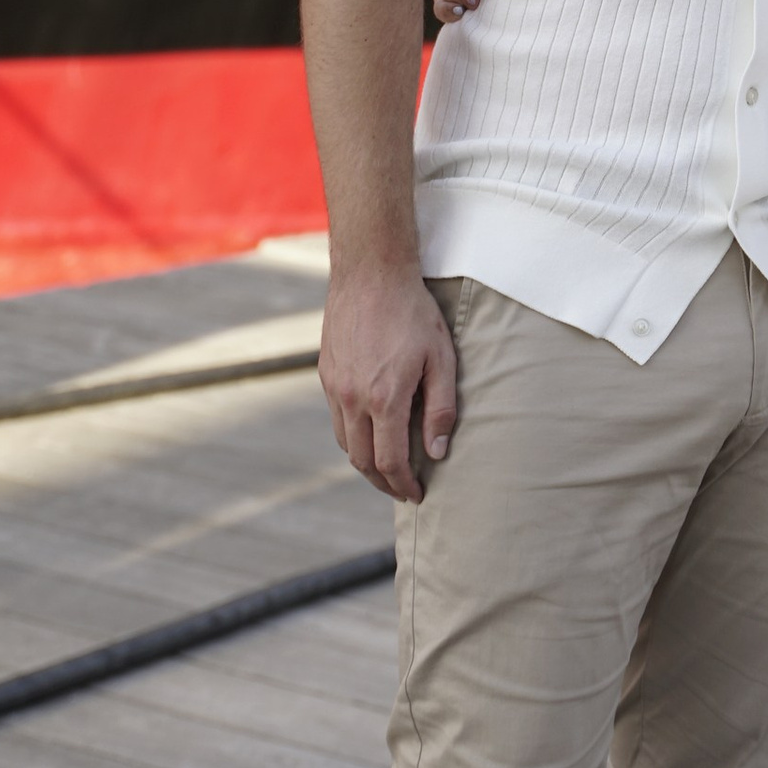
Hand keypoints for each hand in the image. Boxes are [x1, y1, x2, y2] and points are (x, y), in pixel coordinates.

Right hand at [320, 262, 458, 502]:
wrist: (371, 273)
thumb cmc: (413, 313)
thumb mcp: (441, 359)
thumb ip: (440, 410)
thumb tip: (436, 452)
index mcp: (384, 399)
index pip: (390, 461)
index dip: (404, 485)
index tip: (416, 494)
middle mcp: (353, 398)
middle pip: (362, 461)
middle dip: (383, 482)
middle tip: (402, 489)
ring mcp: (335, 386)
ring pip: (345, 442)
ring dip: (365, 461)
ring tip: (387, 467)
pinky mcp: (327, 373)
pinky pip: (337, 418)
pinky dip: (352, 435)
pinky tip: (370, 431)